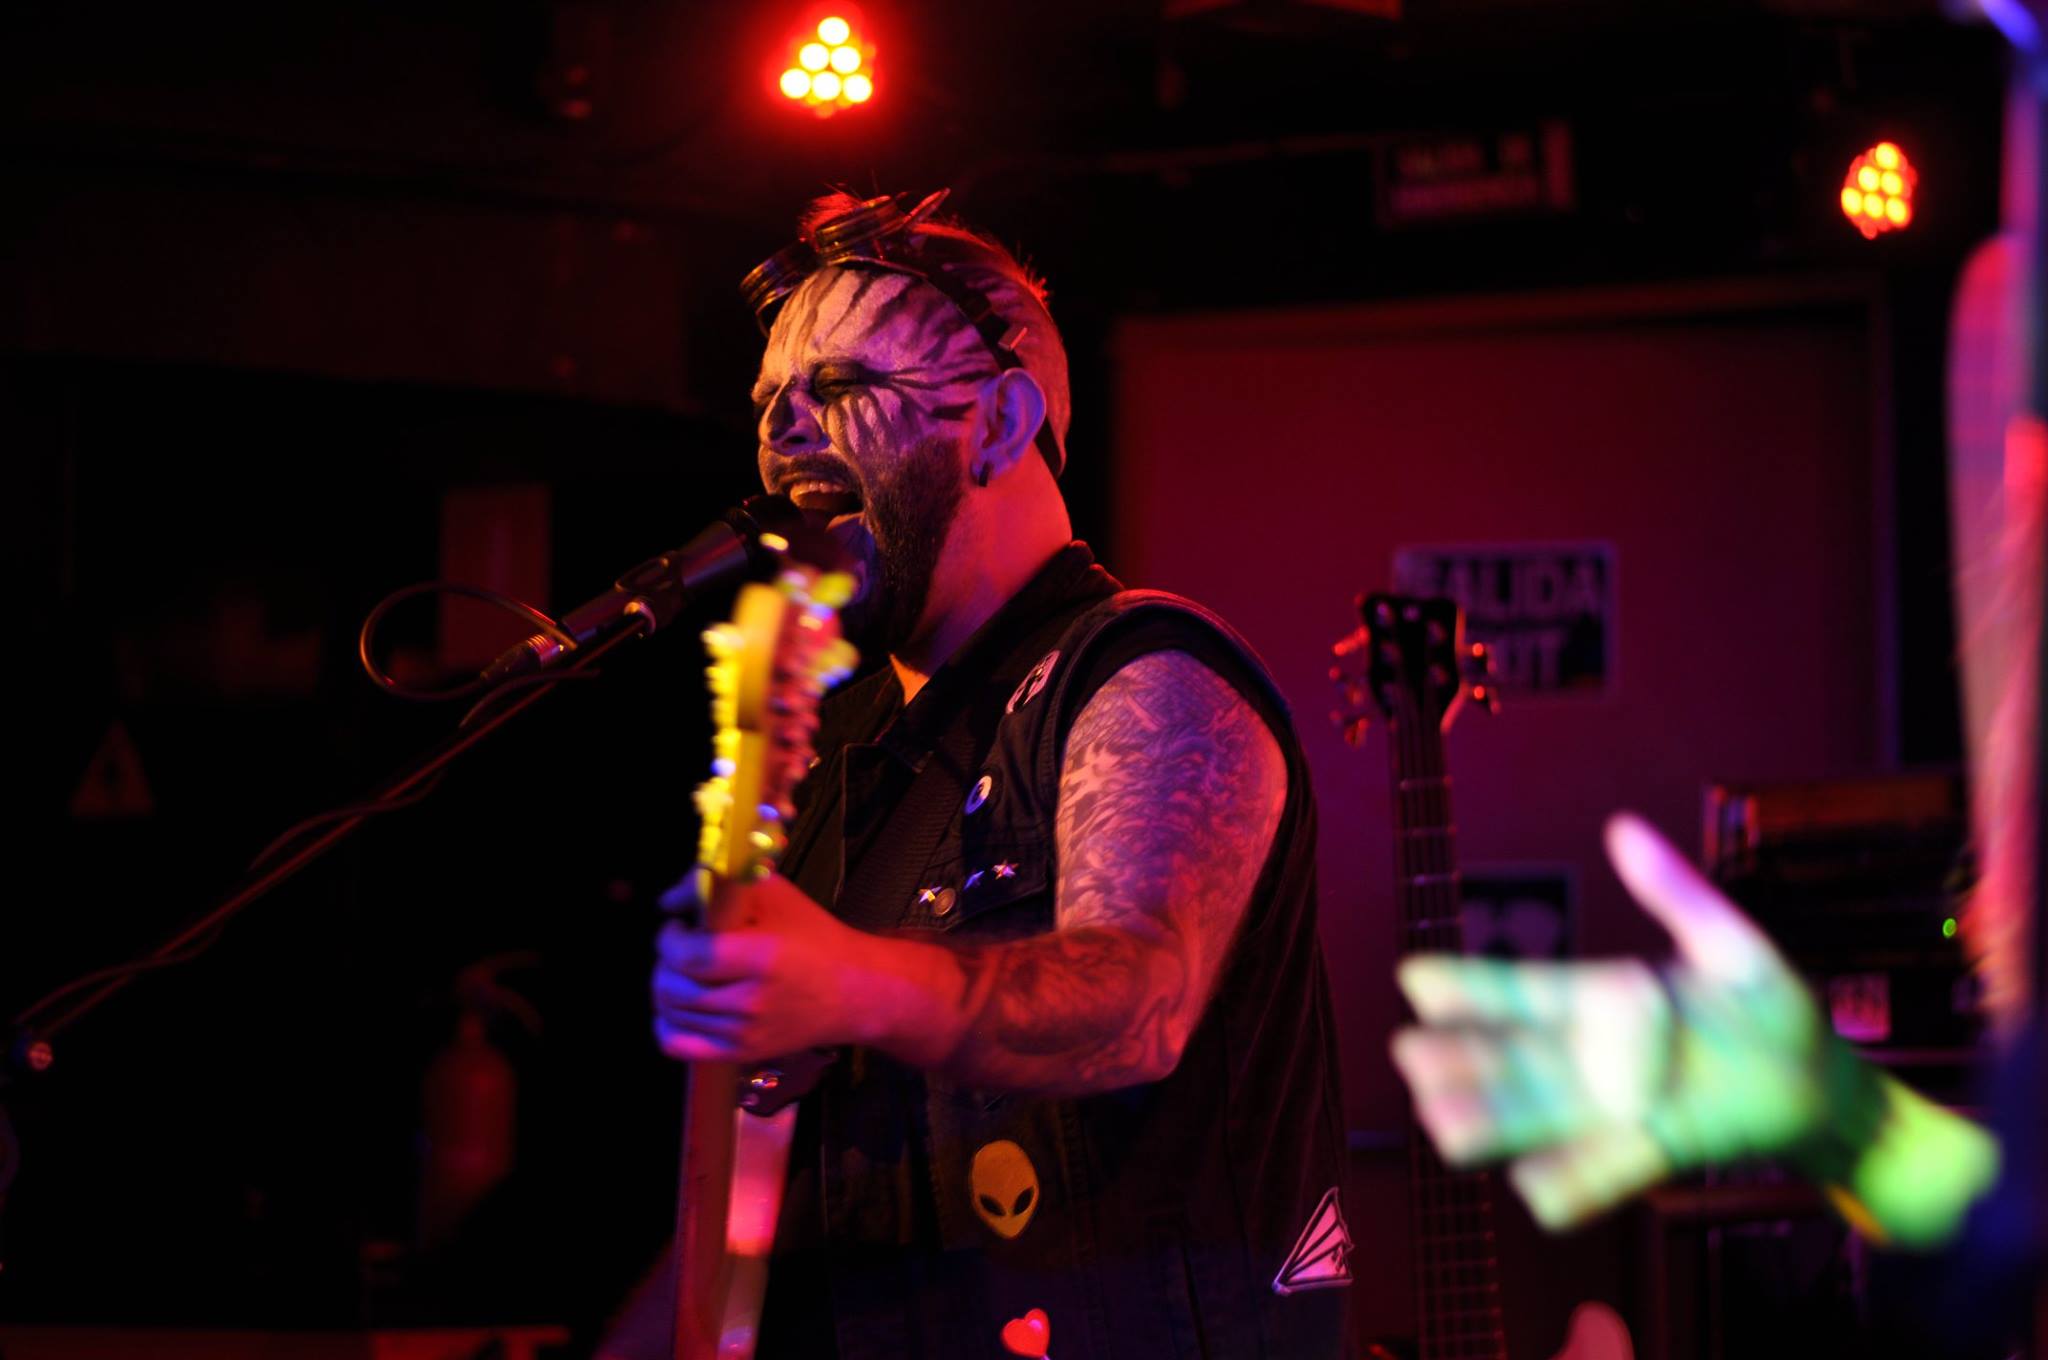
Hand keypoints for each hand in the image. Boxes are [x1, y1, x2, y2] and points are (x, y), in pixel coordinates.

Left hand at [652, 872, 892, 1063]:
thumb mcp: (774, 893)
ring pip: (672, 1014)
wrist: (853, 991)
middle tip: (680, 947)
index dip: (669, 940)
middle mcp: (751, 1002)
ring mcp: (745, 1033)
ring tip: (685, 970)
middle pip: (673, 988)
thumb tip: (668, 902)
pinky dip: (667, 1024)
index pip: (689, 956)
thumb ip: (718, 885)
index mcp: (762, 958)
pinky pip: (680, 1046)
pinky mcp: (742, 1053)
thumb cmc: (812, 936)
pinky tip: (681, 1004)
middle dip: (664, 962)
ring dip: (666, 986)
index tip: (678, 926)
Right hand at [1391, 812, 1859, 1229]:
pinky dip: (1572, 1183)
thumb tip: (1620, 829)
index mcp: (1604, 1000)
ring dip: (1499, 1122)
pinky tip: (1530, 1186)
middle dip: (1466, 1062)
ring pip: (1546, 1116)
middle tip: (1412, 1059)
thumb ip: (1675, 892)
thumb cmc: (1775, 1009)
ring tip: (1445, 1124)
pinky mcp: (1661, 1152)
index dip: (1471, 988)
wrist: (1826, 1086)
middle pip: (1519, 1060)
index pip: (1525, 992)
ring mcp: (1623, 1109)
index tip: (1416, 979)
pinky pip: (1606, 1173)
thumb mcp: (1730, 941)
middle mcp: (1599, 1058)